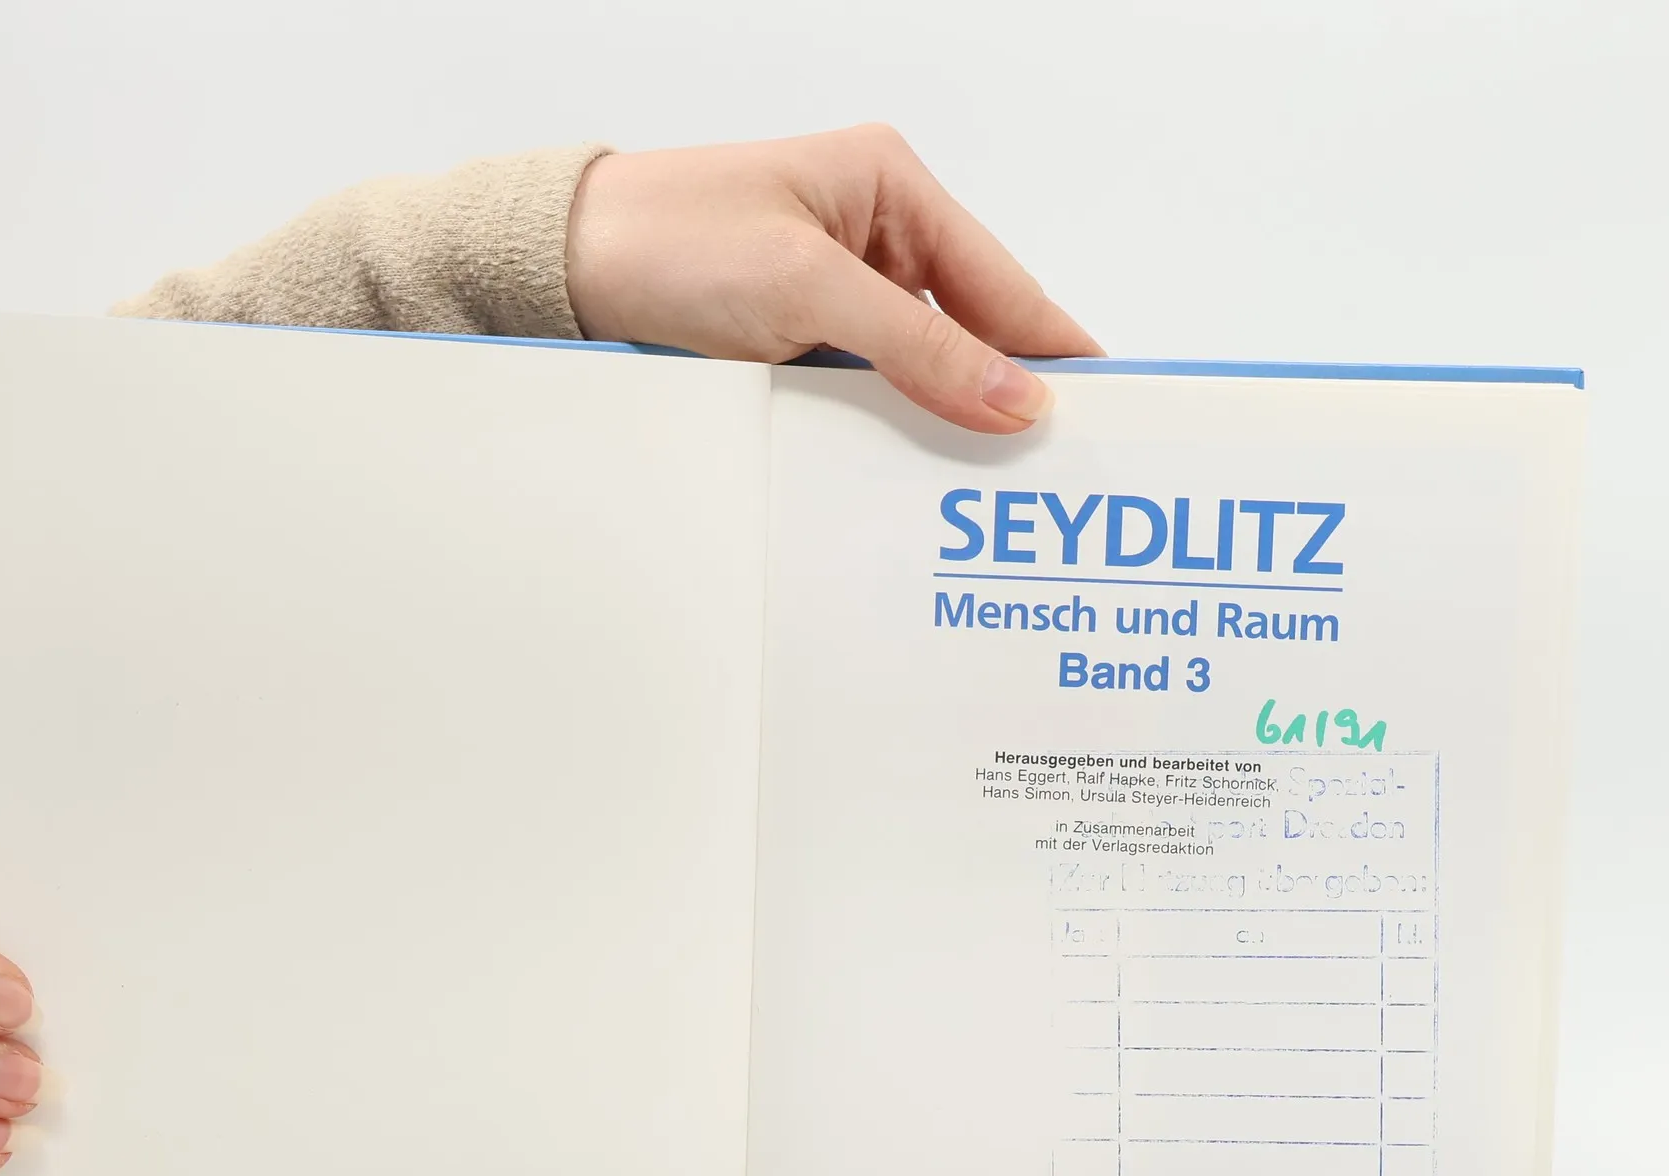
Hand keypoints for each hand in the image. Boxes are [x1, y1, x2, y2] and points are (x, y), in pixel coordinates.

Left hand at [565, 125, 1101, 432]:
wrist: (559, 271)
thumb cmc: (668, 242)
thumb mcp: (807, 289)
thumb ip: (918, 348)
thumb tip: (1016, 399)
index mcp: (890, 189)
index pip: (1003, 284)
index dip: (1055, 352)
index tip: (1109, 411)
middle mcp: (872, 238)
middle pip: (969, 333)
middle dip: (1003, 400)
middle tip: (1050, 478)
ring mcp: (833, 296)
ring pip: (917, 374)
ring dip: (940, 426)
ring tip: (987, 493)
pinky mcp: (795, 344)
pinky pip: (864, 395)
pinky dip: (885, 433)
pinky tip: (906, 478)